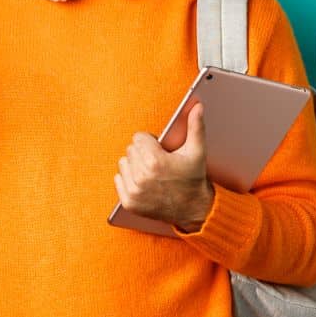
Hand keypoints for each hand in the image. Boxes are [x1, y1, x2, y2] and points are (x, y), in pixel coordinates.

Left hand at [114, 101, 213, 231]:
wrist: (193, 210)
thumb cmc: (194, 178)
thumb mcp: (197, 151)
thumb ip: (195, 126)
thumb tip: (197, 106)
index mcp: (155, 161)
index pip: (138, 138)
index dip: (151, 142)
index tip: (161, 150)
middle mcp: (142, 176)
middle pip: (130, 150)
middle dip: (143, 153)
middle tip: (159, 162)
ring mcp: (134, 191)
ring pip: (123, 163)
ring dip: (134, 165)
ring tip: (151, 172)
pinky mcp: (129, 202)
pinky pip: (118, 179)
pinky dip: (128, 179)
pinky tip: (144, 183)